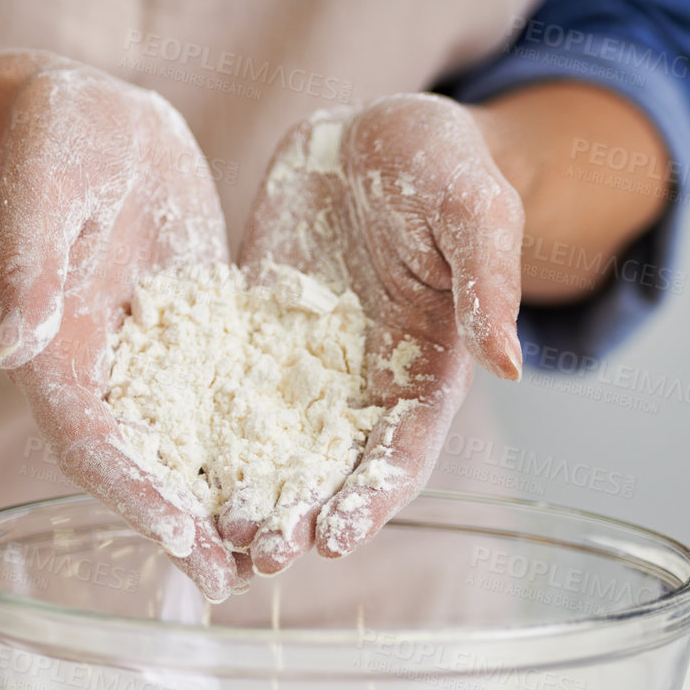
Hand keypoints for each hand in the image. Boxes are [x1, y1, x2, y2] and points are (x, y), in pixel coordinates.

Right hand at [0, 66, 248, 601]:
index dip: (127, 492)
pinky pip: (218, 404)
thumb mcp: (39, 195)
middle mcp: (96, 375)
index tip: (176, 535)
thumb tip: (16, 347)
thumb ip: (29, 271)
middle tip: (230, 580)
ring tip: (268, 554)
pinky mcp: (190, 342)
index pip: (84, 440)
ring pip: (179, 450)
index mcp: (49, 352)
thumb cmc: (53, 145)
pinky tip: (299, 478)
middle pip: (133, 469)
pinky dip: (251, 445)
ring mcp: (145, 364)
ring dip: (219, 502)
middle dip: (179, 526)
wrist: (96, 121)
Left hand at [233, 93, 524, 573]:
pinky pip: (227, 401)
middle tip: (263, 556)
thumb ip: (488, 283)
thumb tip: (511, 365)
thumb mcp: (475, 206)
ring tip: (218, 535)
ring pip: (276, 453)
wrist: (367, 132)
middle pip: (331, 473)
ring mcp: (304, 371)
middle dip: (300, 519)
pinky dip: (207, 442)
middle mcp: (362, 387)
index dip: (371, 502)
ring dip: (252, 497)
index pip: (401, 455)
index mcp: (427, 371)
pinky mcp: (254, 345)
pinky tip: (177, 473)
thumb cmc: (440, 162)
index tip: (338, 540)